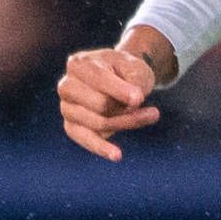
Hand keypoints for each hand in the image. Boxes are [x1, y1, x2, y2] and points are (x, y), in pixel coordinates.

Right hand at [55, 40, 165, 159]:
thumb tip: (132, 102)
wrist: (120, 78)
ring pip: (99, 123)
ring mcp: (67, 107)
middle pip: (100, 104)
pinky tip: (117, 155)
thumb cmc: (126, 71)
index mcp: (80, 64)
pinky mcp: (72, 126)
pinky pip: (85, 140)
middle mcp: (67, 86)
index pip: (99, 80)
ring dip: (128, 123)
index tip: (139, 98)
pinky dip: (102, 148)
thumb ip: (134, 79)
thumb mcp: (135, 66)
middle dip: (128, 109)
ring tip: (152, 116)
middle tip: (153, 111)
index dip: (120, 90)